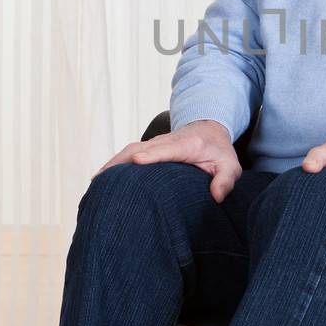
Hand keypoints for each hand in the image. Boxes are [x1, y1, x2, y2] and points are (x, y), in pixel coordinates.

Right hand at [93, 119, 242, 202]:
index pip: (167, 149)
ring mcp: (155, 144)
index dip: (152, 155)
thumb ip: (226, 180)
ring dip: (112, 164)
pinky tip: (100, 179)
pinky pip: (128, 154)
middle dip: (121, 163)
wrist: (209, 129)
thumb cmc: (219, 151)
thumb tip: (217, 196)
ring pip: (130, 151)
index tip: (137, 162)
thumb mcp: (230, 165)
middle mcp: (166, 141)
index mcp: (187, 145)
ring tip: (95, 183)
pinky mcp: (148, 148)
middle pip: (140, 149)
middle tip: (103, 180)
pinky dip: (114, 164)